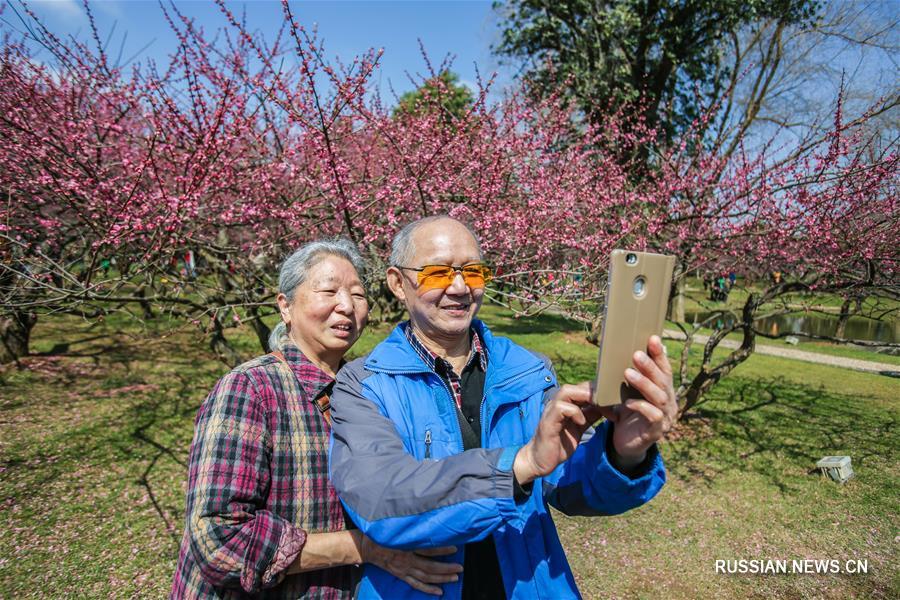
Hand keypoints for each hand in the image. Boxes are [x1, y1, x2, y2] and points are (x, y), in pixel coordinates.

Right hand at [360, 535, 461, 595]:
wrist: (366, 547)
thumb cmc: (382, 534)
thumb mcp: (395, 528)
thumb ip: (410, 526)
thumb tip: (426, 519)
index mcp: (405, 546)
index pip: (426, 549)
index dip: (441, 550)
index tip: (455, 548)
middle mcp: (406, 560)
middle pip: (429, 566)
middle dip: (446, 568)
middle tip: (460, 568)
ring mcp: (404, 570)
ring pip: (425, 577)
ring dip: (441, 578)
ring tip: (454, 577)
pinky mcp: (401, 575)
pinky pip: (416, 585)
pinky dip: (428, 589)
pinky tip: (439, 591)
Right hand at [513, 382, 604, 484]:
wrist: (540, 460)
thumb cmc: (559, 444)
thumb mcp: (579, 428)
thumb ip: (589, 416)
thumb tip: (605, 407)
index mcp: (565, 404)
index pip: (582, 388)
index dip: (598, 393)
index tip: (613, 403)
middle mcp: (557, 403)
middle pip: (576, 386)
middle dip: (594, 392)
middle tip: (609, 403)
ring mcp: (551, 411)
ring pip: (566, 391)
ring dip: (585, 397)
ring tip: (597, 408)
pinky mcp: (548, 421)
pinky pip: (560, 407)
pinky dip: (574, 412)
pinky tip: (581, 422)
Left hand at [598, 335, 677, 468]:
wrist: (624, 443)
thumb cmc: (627, 414)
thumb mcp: (628, 393)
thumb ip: (629, 377)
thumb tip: (619, 351)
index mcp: (664, 391)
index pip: (664, 369)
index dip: (659, 354)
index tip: (652, 338)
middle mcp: (669, 403)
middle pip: (663, 381)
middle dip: (650, 366)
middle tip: (636, 354)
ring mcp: (666, 418)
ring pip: (660, 397)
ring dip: (644, 383)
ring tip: (627, 373)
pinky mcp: (657, 431)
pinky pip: (654, 416)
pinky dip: (641, 407)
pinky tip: (628, 402)